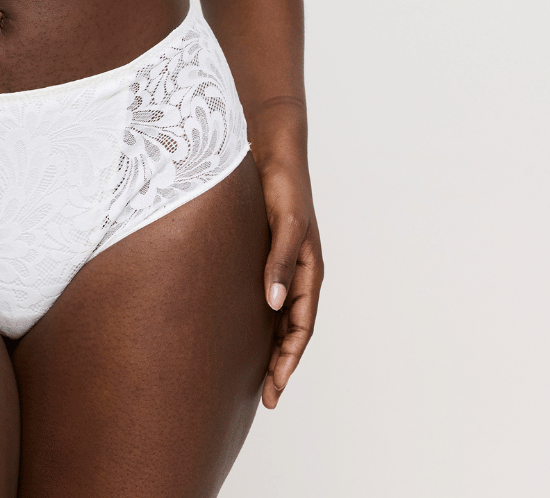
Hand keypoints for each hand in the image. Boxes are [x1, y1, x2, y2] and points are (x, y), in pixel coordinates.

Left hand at [258, 158, 322, 408]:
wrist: (271, 151)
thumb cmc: (281, 184)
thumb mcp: (284, 221)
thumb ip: (281, 260)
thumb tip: (274, 304)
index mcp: (309, 268)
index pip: (301, 326)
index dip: (289, 359)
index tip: (274, 387)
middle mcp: (297, 272)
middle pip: (292, 330)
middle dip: (281, 365)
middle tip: (267, 399)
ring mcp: (281, 265)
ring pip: (279, 318)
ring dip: (270, 349)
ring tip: (255, 379)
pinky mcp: (264, 254)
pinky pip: (265, 298)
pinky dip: (259, 323)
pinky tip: (240, 335)